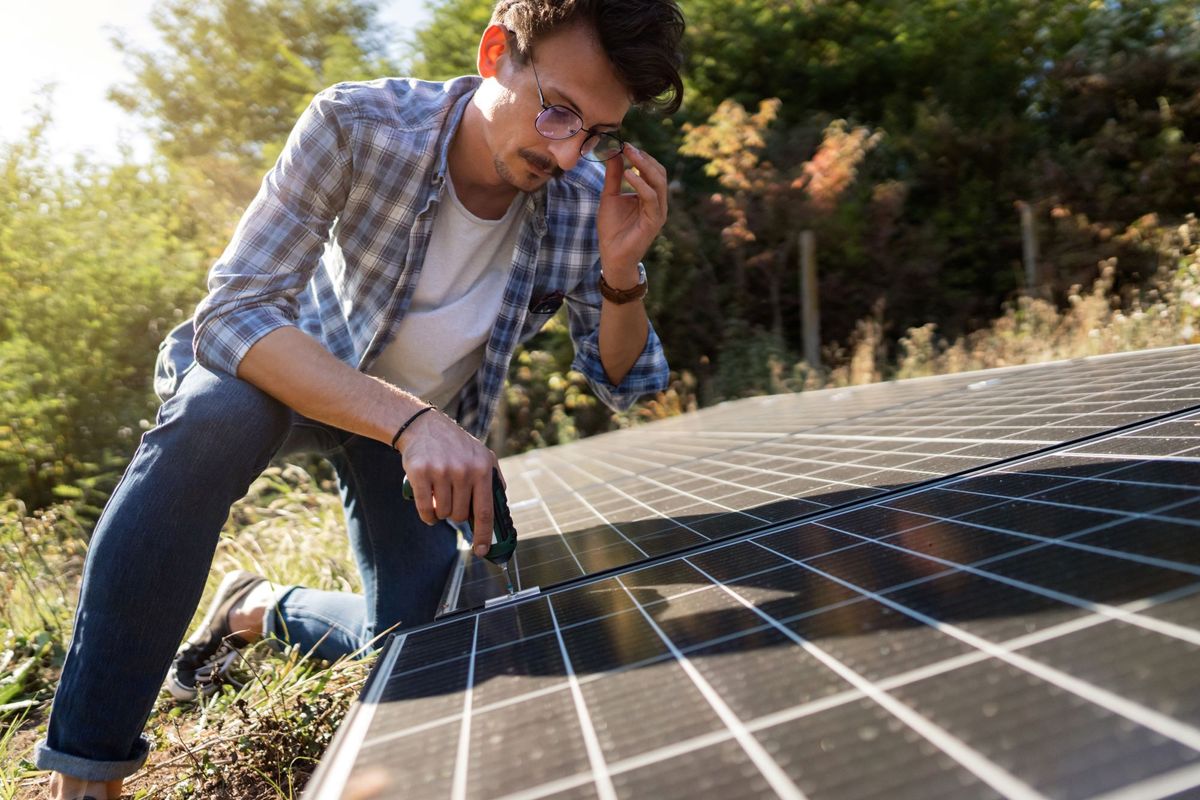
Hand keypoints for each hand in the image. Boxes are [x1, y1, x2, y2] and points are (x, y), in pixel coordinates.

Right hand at [395, 410, 501, 556]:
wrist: (424, 426)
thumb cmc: (455, 446)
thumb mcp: (482, 455)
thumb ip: (493, 480)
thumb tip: (500, 511)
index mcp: (482, 469)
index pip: (485, 511)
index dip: (483, 535)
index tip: (481, 551)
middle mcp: (463, 470)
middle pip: (459, 515)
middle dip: (455, 513)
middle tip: (452, 499)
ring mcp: (441, 471)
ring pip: (442, 513)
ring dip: (440, 512)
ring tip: (439, 496)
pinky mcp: (420, 473)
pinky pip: (424, 509)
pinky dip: (427, 515)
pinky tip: (428, 510)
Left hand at [596, 145, 668, 283]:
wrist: (611, 256)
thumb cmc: (612, 229)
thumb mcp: (610, 196)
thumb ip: (614, 176)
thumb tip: (614, 152)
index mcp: (650, 196)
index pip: (653, 170)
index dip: (641, 156)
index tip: (625, 144)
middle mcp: (658, 202)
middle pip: (659, 173)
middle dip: (644, 158)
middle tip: (628, 146)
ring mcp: (658, 212)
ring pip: (659, 182)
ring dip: (644, 166)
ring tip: (629, 155)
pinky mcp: (654, 221)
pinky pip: (651, 197)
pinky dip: (640, 184)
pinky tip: (628, 174)